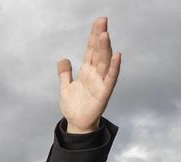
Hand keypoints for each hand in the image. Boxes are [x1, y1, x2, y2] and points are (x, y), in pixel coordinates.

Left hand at [58, 17, 120, 133]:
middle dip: (100, 37)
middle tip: (102, 21)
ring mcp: (100, 82)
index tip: (98, 22)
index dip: (93, 36)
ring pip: (104, 62)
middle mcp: (95, 74)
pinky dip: (114, 68)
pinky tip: (117, 56)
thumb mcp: (65, 87)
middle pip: (99, 52)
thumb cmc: (74, 106)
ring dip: (105, 48)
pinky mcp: (104, 93)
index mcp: (87, 71)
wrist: (77, 123)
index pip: (91, 50)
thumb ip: (65, 73)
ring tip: (105, 34)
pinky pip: (110, 79)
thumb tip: (63, 59)